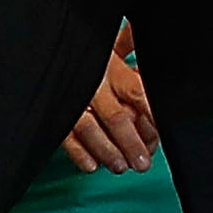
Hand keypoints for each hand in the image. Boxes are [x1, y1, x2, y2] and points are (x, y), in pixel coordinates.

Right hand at [61, 55, 156, 172]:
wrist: (47, 44)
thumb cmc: (86, 49)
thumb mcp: (110, 44)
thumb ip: (131, 47)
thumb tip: (153, 48)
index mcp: (111, 65)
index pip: (137, 92)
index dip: (152, 115)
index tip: (164, 132)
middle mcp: (92, 83)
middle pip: (116, 116)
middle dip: (131, 143)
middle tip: (143, 163)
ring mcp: (71, 99)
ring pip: (89, 129)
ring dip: (106, 152)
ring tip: (120, 167)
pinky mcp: (54, 111)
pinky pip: (65, 135)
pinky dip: (77, 153)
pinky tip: (91, 166)